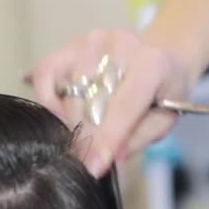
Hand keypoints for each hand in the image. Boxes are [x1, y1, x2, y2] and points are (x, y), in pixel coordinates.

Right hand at [28, 29, 189, 177]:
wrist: (161, 55)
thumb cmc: (163, 92)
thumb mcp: (163, 120)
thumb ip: (136, 139)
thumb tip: (109, 159)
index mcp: (152, 64)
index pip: (124, 106)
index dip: (106, 139)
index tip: (92, 168)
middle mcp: (120, 45)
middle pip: (89, 99)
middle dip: (85, 136)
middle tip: (86, 157)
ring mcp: (93, 41)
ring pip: (66, 90)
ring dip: (68, 120)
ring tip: (80, 133)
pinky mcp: (71, 44)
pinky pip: (45, 72)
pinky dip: (46, 98)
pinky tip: (59, 112)